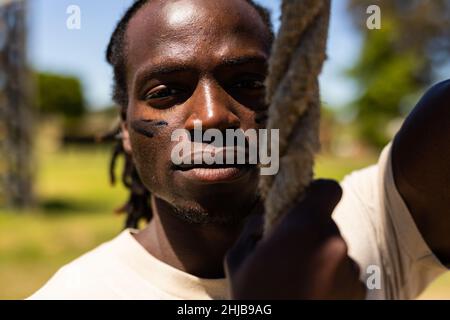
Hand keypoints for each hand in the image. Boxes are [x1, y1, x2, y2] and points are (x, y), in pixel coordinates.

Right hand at [225, 179, 365, 298]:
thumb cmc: (254, 298)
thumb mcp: (239, 258)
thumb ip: (254, 226)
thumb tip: (267, 215)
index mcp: (304, 227)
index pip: (328, 190)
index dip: (316, 193)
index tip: (303, 204)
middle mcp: (334, 243)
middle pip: (327, 222)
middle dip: (310, 231)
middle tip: (289, 251)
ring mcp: (350, 268)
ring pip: (335, 247)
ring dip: (320, 255)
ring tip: (298, 278)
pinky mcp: (359, 289)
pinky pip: (344, 270)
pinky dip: (331, 275)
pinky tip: (311, 291)